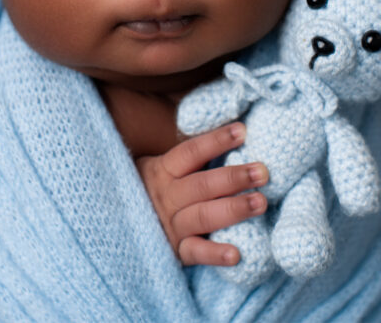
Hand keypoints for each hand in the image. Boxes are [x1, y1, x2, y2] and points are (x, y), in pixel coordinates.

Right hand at [136, 122, 268, 265]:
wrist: (118, 225)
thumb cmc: (153, 189)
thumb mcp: (162, 167)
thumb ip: (191, 155)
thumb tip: (232, 126)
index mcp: (162, 170)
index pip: (191, 152)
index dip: (216, 141)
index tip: (242, 131)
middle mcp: (166, 197)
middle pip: (201, 185)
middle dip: (233, 177)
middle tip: (262, 171)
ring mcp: (170, 225)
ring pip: (202, 216)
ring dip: (232, 210)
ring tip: (261, 203)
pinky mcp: (175, 251)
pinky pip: (195, 252)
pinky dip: (214, 254)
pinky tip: (236, 254)